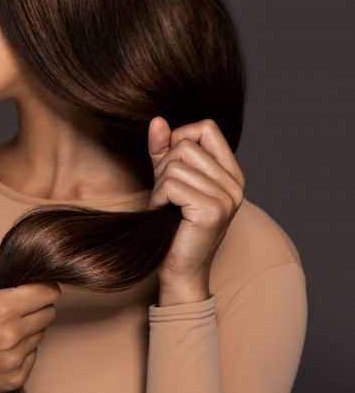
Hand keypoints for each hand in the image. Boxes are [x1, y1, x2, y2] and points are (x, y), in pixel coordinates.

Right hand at [0, 266, 61, 392]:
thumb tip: (25, 271)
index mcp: (1, 308)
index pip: (48, 292)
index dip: (43, 286)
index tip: (36, 287)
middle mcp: (11, 335)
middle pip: (48, 313)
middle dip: (36, 307)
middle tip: (12, 309)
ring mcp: (14, 360)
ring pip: (40, 335)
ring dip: (27, 329)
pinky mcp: (14, 379)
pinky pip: (31, 357)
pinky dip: (20, 351)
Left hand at [146, 117, 245, 300]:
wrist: (178, 272)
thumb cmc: (172, 228)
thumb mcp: (167, 182)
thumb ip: (164, 151)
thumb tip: (158, 120)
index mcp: (231, 174)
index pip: (206, 128)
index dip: (178, 139)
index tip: (167, 165)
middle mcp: (235, 184)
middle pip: (186, 145)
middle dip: (163, 167)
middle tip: (164, 195)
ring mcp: (227, 197)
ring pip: (176, 165)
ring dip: (159, 186)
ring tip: (164, 207)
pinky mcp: (212, 210)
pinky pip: (172, 185)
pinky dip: (158, 198)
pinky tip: (163, 213)